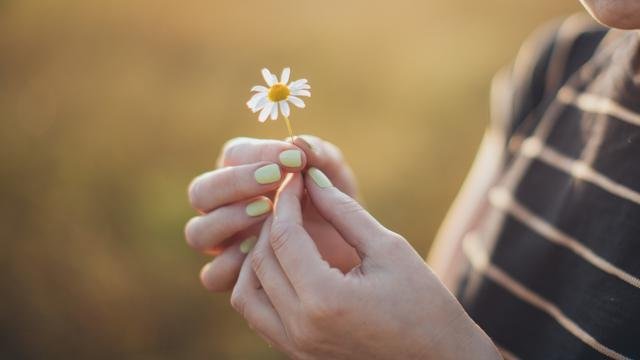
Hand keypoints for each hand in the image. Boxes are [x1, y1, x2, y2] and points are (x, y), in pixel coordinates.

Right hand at [185, 136, 359, 290]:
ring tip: (268, 212)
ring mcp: (224, 243)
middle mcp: (224, 207)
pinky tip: (265, 251)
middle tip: (274, 180)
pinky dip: (233, 264)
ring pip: (198, 232)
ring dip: (228, 220)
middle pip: (201, 191)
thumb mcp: (335, 178)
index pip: (232, 155)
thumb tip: (298, 142)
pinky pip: (213, 275)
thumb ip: (320, 156)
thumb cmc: (337, 207)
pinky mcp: (231, 278)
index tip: (294, 158)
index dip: (259, 154)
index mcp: (243, 173)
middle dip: (235, 183)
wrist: (351, 255)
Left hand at [231, 170, 499, 358]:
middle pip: (261, 261)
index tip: (296, 178)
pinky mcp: (296, 353)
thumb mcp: (388, 248)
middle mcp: (300, 328)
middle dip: (271, 222)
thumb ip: (344, 211)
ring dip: (257, 255)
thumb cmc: (424, 303)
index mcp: (325, 300)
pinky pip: (258, 315)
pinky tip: (285, 262)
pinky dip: (261, 284)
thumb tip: (312, 179)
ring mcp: (295, 346)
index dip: (287, 200)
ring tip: (284, 230)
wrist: (439, 359)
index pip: (285, 237)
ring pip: (246, 291)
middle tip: (291, 198)